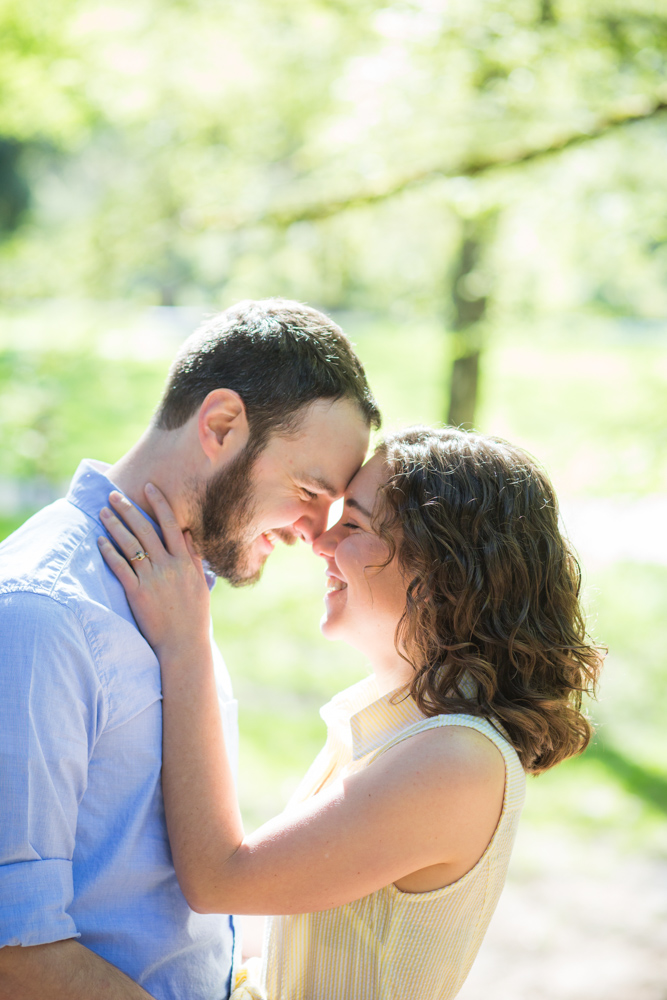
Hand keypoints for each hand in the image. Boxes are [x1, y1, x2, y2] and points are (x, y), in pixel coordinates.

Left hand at [98, 484, 210, 657]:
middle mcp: (169, 566)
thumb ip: (193, 557)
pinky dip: (109, 552)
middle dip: (128, 509)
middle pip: (145, 530)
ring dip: (115, 526)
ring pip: (130, 545)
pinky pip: (120, 567)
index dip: (159, 503)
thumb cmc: (194, 616)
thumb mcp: (199, 583)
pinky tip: (100, 540)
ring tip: (103, 512)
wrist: (184, 644)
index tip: (148, 487)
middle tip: (114, 494)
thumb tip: (186, 534)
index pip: (171, 524)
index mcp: (185, 562)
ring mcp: (152, 579)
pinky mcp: (137, 593)